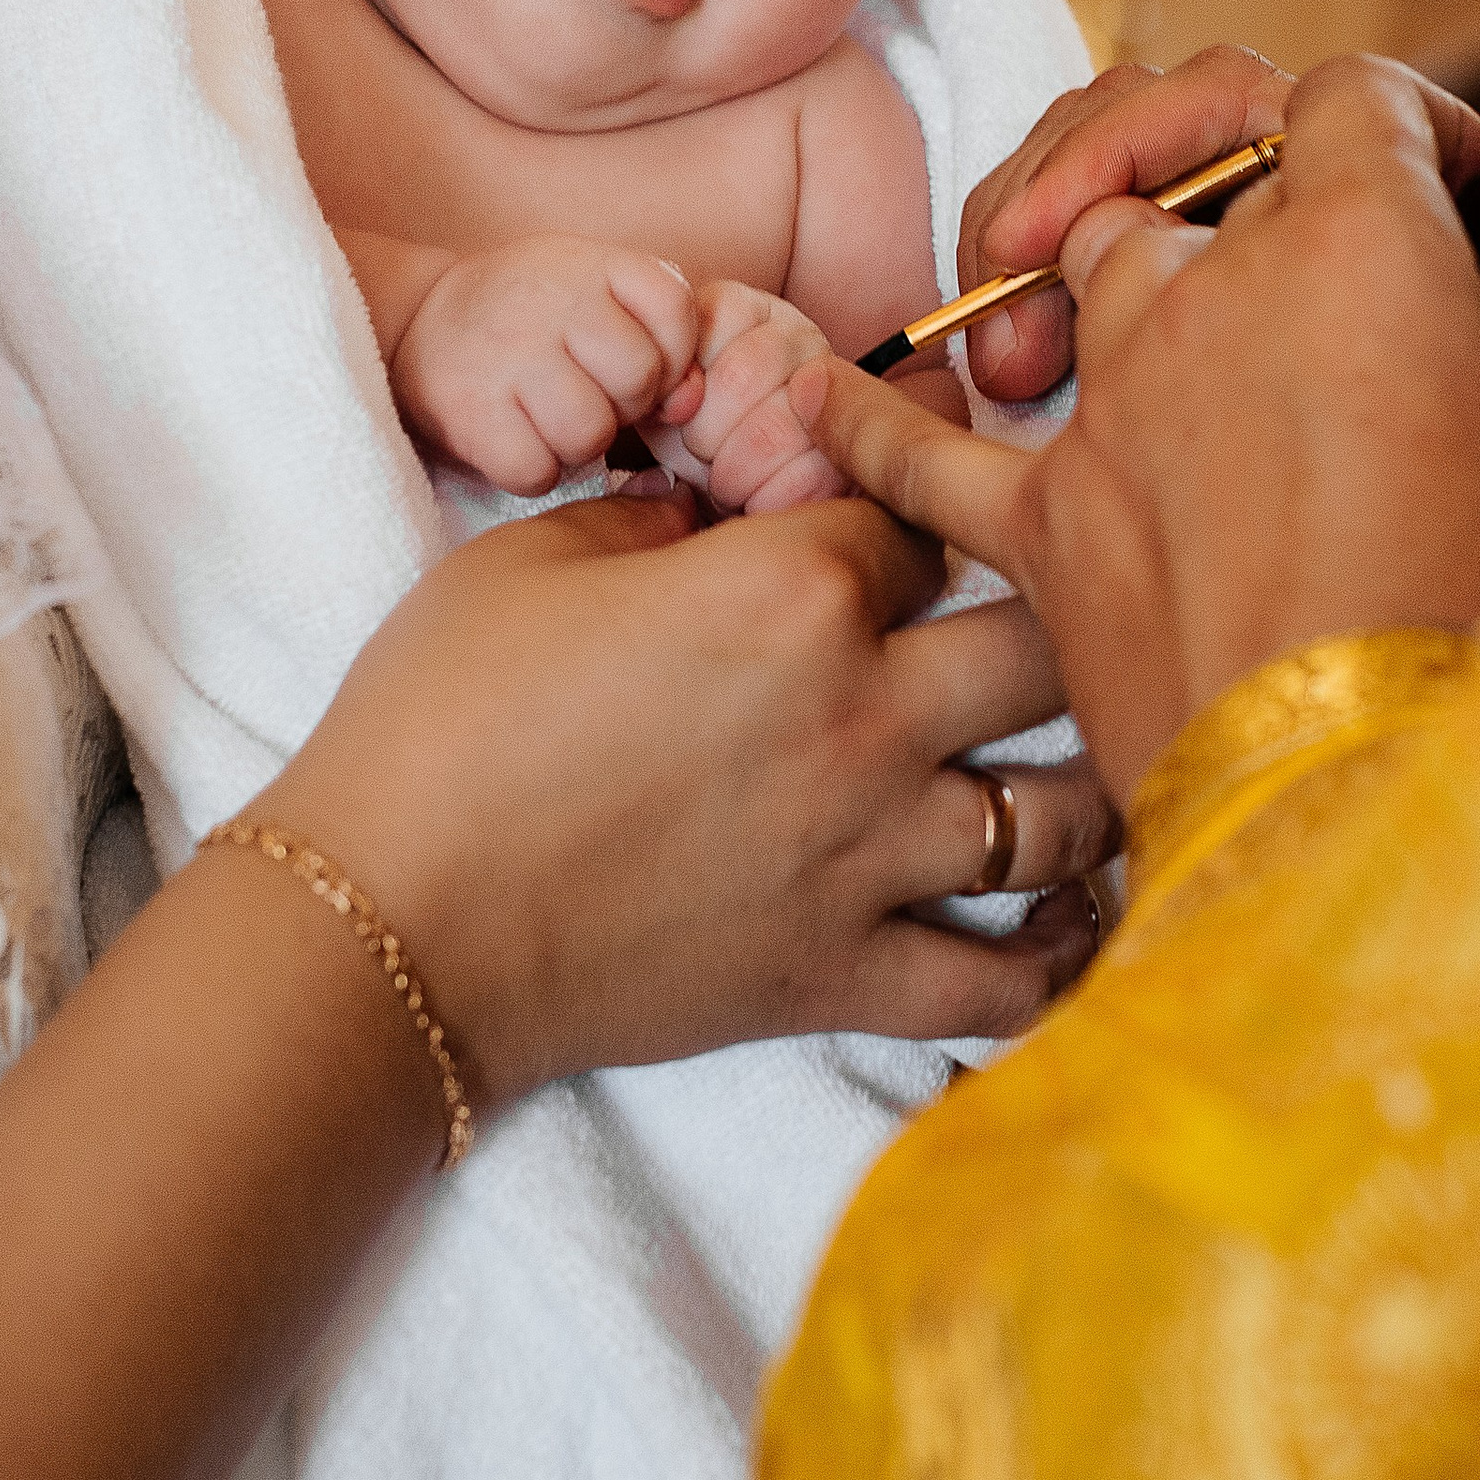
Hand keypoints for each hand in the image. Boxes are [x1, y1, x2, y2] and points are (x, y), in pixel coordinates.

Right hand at [274, 485, 1120, 1101]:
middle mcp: (862, 715)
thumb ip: (663, 514)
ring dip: (1086, 780)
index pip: (927, 514)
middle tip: (1060, 619)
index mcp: (791, 590)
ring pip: (1065, 812)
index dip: (929, 499)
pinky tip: (1068, 922)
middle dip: (1061, 616)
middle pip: (1049, 641)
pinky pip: (1004, 980)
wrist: (389, 922)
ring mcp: (865, 857)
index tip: (930, 504)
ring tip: (1090, 764)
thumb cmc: (440, 722)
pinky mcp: (841, 975)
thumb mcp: (539, 557)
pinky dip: (1052, 956)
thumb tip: (724, 510)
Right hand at [392, 234, 703, 493]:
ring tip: (548, 419)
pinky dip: (532, 472)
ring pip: (590, 433)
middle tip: (586, 395)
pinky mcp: (468, 410)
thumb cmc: (529, 317)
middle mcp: (549, 298)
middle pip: (638, 380)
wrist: (416, 321)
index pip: (674, 312)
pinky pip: (536, 470)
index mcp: (590, 263)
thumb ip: (659, 338)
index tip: (632, 363)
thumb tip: (690, 405)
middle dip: (623, 405)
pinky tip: (515, 441)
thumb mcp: (594, 297)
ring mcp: (506, 353)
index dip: (672, 356)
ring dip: (577, 444)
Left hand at [637, 283, 848, 515]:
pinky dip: (767, 500)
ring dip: (735, 474)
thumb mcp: (657, 401)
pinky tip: (758, 497)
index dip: (681, 392)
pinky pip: (807, 476)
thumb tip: (679, 403)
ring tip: (728, 480)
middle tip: (703, 456)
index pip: (704, 331)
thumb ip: (655, 384)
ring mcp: (834, 385)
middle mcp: (795, 333)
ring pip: (774, 430)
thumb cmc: (691, 436)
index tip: (677, 417)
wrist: (733, 485)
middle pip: (741, 378)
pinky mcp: (855, 445)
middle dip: (705, 436)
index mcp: (739, 310)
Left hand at [793, 52, 1479, 808]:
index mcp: (1356, 250)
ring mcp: (1110, 407)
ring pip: (1090, 263)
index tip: (1467, 201)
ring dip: (1129, 269)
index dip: (1414, 126)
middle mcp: (1211, 297)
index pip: (1354, 100)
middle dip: (1273, 196)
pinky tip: (823, 389)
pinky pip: (924, 451)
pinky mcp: (1043, 530)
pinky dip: (875, 417)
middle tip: (1344, 274)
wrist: (1369, 828)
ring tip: (1201, 333)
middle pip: (1211, 169)